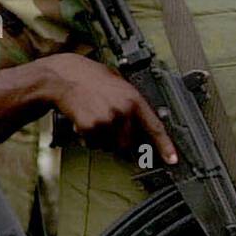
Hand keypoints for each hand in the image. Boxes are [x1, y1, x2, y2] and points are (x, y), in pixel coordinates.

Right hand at [38, 54, 175, 162]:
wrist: (64, 76)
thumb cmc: (91, 78)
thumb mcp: (121, 85)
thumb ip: (133, 104)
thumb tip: (143, 125)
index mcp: (134, 100)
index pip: (155, 127)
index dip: (165, 146)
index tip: (172, 159)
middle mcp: (123, 111)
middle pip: (129, 144)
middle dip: (121, 143)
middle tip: (111, 132)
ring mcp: (106, 120)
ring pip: (110, 146)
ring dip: (103, 140)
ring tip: (96, 120)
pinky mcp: (89, 126)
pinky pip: (93, 144)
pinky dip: (88, 138)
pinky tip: (85, 122)